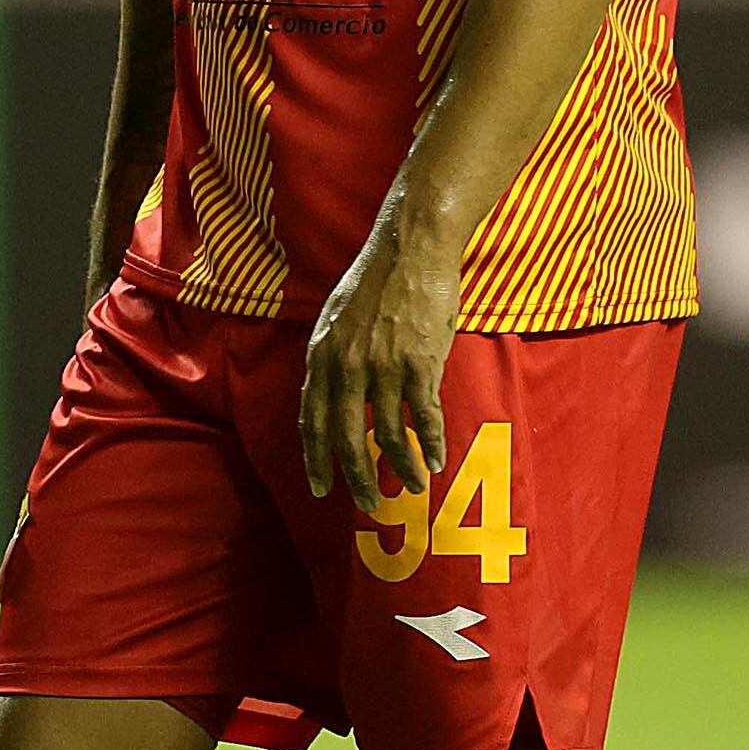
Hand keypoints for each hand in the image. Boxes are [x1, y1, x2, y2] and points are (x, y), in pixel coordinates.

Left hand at [300, 204, 458, 510]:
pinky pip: (424, 418)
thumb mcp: (336, 316)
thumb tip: (332, 392)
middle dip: (357, 478)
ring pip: (389, 436)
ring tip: (414, 485)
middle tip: (367, 503)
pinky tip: (437, 460)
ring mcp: (383, 368)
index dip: (316, 459)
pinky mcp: (419, 364)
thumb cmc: (378, 278)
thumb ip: (332, 356)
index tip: (322, 487)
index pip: (311, 421)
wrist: (412, 247)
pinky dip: (432, 444)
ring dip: (402, 468)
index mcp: (322, 355)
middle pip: (347, 439)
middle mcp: (347, 367)